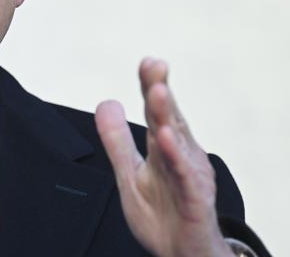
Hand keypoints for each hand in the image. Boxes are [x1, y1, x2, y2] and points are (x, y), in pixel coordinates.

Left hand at [95, 58, 232, 256]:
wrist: (182, 255)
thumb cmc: (162, 215)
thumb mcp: (130, 174)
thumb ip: (117, 141)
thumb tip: (106, 102)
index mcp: (163, 148)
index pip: (156, 112)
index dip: (151, 86)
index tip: (148, 62)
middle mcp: (179, 157)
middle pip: (168, 119)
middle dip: (160, 91)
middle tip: (154, 65)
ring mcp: (188, 177)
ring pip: (176, 143)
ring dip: (167, 116)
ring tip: (157, 92)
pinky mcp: (194, 201)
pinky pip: (185, 179)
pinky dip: (176, 159)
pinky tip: (167, 140)